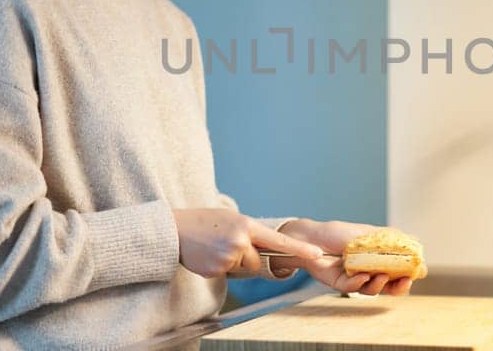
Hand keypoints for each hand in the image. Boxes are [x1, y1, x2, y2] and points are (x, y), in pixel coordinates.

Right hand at [173, 209, 322, 278]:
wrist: (174, 230)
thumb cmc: (203, 222)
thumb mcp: (231, 219)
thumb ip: (250, 232)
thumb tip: (267, 248)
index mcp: (247, 225)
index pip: (279, 240)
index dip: (299, 248)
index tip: (318, 254)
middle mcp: (240, 241)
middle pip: (258, 261)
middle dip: (247, 257)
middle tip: (226, 244)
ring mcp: (228, 256)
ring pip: (243, 268)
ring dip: (232, 262)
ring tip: (215, 248)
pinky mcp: (217, 269)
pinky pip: (228, 273)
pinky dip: (220, 267)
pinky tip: (208, 255)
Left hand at [279, 219, 415, 295]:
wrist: (311, 237)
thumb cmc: (338, 233)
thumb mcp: (368, 233)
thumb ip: (390, 239)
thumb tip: (416, 241)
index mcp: (377, 260)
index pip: (398, 272)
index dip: (409, 275)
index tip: (418, 272)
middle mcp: (368, 272)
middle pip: (389, 286)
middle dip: (399, 287)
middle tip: (405, 282)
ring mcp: (355, 279)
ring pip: (372, 290)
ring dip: (379, 285)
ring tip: (382, 275)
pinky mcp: (340, 284)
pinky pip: (352, 288)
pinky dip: (358, 283)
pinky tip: (362, 276)